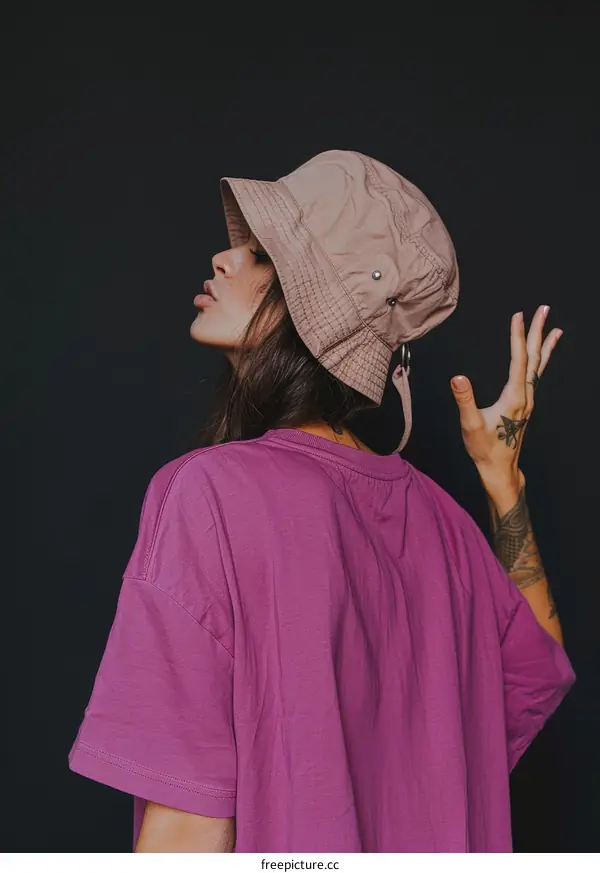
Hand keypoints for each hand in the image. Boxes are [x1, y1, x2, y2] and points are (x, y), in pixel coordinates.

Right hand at [450, 305, 562, 494]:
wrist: (499, 468)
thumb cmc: (484, 448)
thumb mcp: (470, 425)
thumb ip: (464, 400)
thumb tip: (457, 377)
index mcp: (514, 397)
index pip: (518, 360)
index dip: (518, 336)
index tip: (518, 315)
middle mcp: (526, 396)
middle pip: (534, 358)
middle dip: (538, 332)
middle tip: (544, 308)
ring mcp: (528, 400)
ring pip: (539, 367)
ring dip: (544, 345)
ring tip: (555, 329)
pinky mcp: (525, 405)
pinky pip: (536, 376)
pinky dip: (541, 361)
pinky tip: (540, 358)